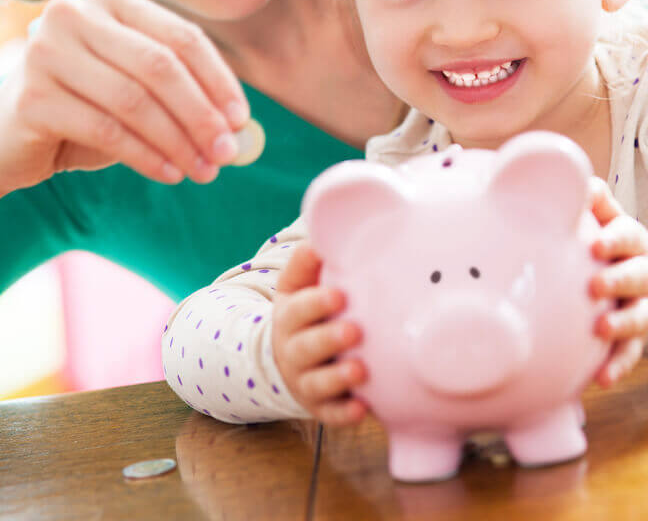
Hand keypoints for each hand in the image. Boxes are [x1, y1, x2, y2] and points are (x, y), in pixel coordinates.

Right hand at [0, 0, 249, 193]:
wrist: (4, 142)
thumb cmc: (85, 111)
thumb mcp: (136, 91)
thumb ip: (182, 95)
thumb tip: (239, 126)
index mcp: (110, 1)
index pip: (180, 37)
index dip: (217, 79)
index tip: (241, 119)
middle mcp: (73, 15)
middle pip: (160, 67)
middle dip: (201, 114)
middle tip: (226, 152)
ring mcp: (46, 52)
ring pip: (135, 101)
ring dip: (178, 141)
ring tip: (204, 170)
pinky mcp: (31, 96)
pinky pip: (107, 130)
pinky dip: (146, 156)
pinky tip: (169, 174)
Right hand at [271, 243, 367, 425]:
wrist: (285, 360)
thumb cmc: (303, 314)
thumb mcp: (297, 286)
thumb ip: (309, 262)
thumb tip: (321, 233)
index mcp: (289, 316)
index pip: (298, 308)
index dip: (316, 303)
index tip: (339, 295)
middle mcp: (293, 350)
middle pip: (307, 346)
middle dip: (329, 339)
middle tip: (354, 330)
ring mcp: (305, 381)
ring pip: (317, 383)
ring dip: (338, 377)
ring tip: (360, 370)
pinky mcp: (319, 406)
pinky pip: (330, 414)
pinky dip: (344, 413)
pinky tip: (362, 409)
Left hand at [587, 177, 647, 387]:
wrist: (638, 279)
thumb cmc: (607, 244)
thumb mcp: (604, 218)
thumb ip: (592, 201)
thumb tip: (576, 180)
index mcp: (631, 241)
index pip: (627, 235)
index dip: (615, 240)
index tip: (596, 246)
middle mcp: (642, 273)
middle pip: (638, 275)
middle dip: (619, 280)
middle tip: (595, 286)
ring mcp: (642, 306)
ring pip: (639, 316)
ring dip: (621, 324)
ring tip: (600, 329)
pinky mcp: (637, 338)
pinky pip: (631, 353)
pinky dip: (618, 365)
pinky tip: (601, 378)